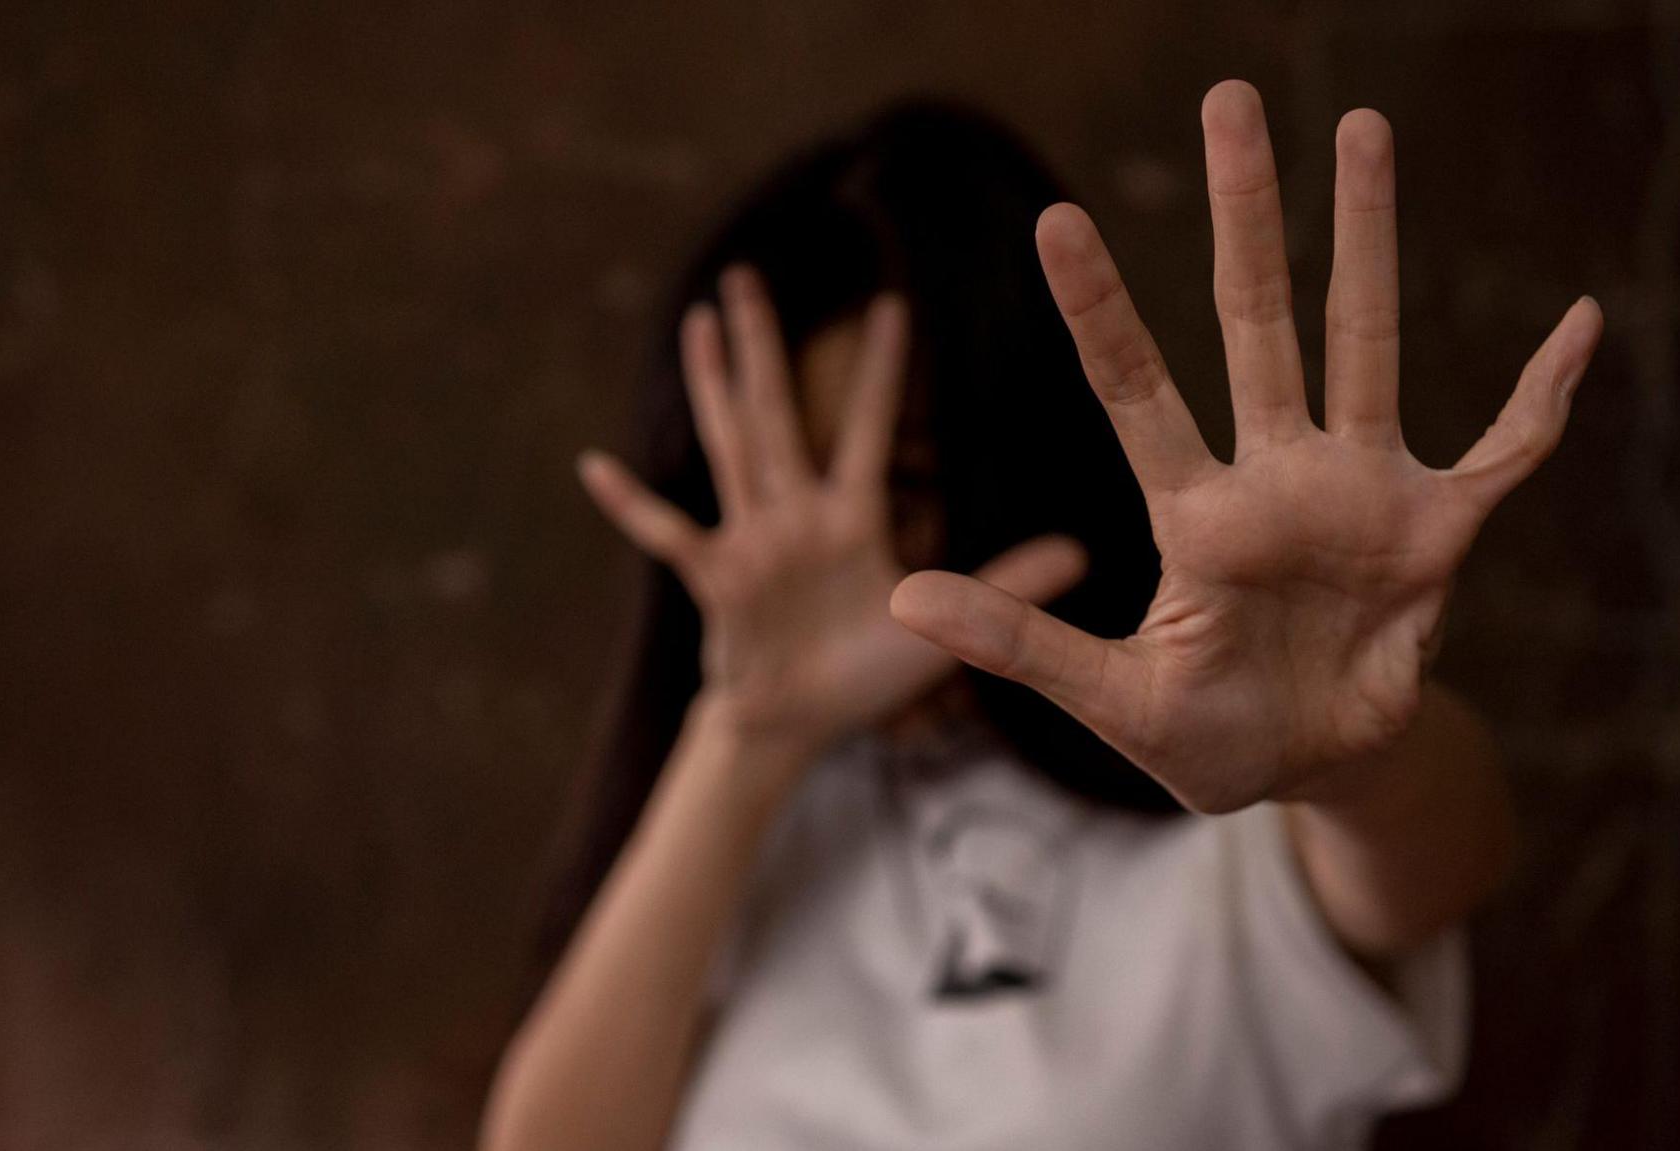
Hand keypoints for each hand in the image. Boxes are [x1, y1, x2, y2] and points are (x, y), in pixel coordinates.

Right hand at [581, 267, 1085, 762]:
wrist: (796, 726)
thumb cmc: (863, 675)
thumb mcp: (938, 628)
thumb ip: (1005, 585)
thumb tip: (1084, 552)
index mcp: (848, 518)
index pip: (864, 428)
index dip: (878, 370)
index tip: (894, 303)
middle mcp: (794, 515)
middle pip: (777, 413)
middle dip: (766, 346)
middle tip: (748, 273)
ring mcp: (750, 542)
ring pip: (729, 447)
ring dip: (713, 386)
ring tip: (698, 323)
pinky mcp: (716, 580)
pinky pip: (669, 534)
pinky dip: (632, 503)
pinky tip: (595, 465)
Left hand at [891, 81, 1601, 812]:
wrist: (1311, 772)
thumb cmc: (1205, 736)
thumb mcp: (1110, 700)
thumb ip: (1018, 646)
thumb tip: (901, 599)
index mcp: (1193, 516)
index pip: (1134, 389)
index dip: (1099, 309)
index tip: (1054, 220)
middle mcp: (1274, 478)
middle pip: (1255, 321)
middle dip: (1243, 215)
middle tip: (1229, 99)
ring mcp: (1359, 493)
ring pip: (1366, 342)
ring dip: (1370, 240)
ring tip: (1364, 126)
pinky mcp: (1438, 532)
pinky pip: (1505, 451)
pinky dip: (1544, 395)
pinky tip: (1579, 321)